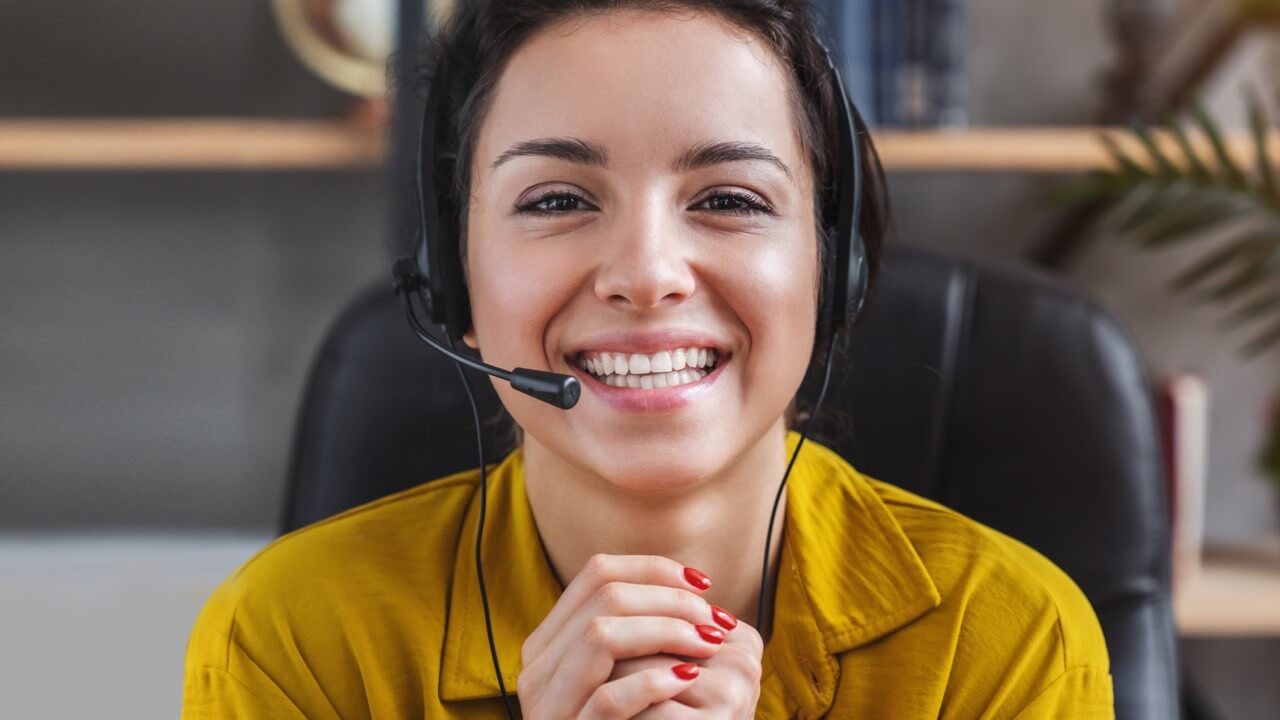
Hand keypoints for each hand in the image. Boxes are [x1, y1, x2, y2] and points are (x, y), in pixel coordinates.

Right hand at [516, 554, 734, 718]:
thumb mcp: (619, 674)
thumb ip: (634, 633)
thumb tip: (694, 587)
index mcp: (549, 641)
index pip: (597, 572)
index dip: (655, 568)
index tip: (703, 583)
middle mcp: (538, 667)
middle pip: (605, 597)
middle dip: (670, 599)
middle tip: (713, 620)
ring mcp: (548, 705)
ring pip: (601, 636)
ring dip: (665, 631)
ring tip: (706, 645)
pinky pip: (609, 697)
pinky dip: (652, 681)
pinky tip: (686, 679)